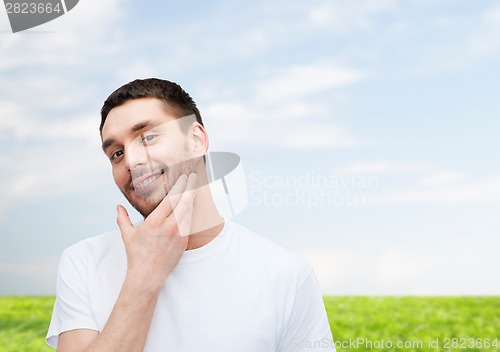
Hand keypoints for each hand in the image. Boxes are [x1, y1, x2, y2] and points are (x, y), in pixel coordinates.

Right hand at [116, 173, 197, 289]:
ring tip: (195, 188)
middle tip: (194, 177)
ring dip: (193, 198)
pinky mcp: (185, 241)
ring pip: (190, 211)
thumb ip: (123, 219)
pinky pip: (191, 223)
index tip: (184, 177)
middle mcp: (170, 226)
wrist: (148, 275)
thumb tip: (118, 207)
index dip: (180, 185)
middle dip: (190, 187)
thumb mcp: (128, 235)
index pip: (171, 198)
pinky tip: (193, 205)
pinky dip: (193, 212)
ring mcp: (179, 234)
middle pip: (184, 202)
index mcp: (155, 221)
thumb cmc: (136, 255)